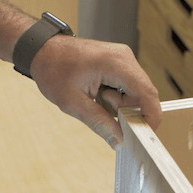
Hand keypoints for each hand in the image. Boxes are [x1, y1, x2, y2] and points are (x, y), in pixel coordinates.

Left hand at [30, 35, 161, 149]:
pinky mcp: (119, 62)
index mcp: (116, 64)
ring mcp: (123, 58)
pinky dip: (118, 97)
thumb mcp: (73, 103)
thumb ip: (99, 123)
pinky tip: (100, 93)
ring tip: (97, 98)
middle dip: (129, 110)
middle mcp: (125, 57)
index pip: (147, 94)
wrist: (41, 50)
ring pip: (136, 92)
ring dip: (121, 104)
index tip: (144, 135)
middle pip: (144, 94)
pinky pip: (128, 86)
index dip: (150, 117)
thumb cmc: (53, 70)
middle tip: (104, 109)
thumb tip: (119, 141)